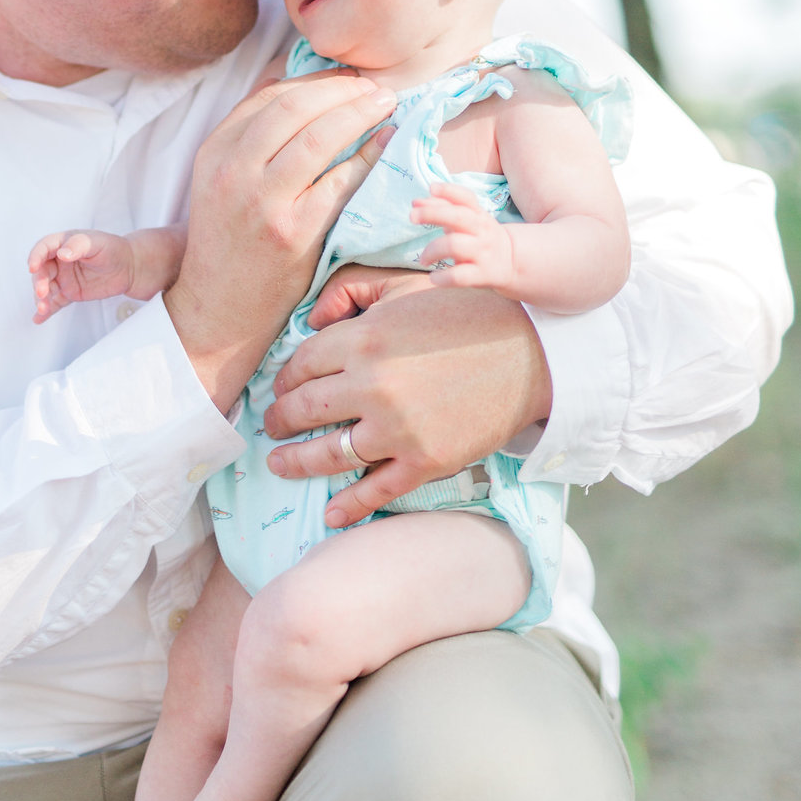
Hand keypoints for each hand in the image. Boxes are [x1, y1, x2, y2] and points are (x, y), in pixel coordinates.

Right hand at [28, 231, 134, 321]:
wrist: (128, 267)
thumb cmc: (112, 249)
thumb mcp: (97, 243)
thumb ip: (78, 245)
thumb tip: (61, 253)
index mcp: (63, 243)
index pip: (44, 248)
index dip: (36, 256)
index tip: (32, 267)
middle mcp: (59, 261)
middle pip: (42, 271)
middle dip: (39, 282)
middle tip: (42, 293)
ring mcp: (63, 278)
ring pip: (46, 288)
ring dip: (41, 299)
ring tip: (43, 309)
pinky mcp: (69, 293)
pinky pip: (55, 302)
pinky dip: (46, 311)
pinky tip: (38, 319)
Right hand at [163, 72, 394, 408]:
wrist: (219, 310)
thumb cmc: (229, 239)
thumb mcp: (220, 179)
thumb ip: (250, 134)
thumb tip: (294, 80)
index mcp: (214, 152)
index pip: (269, 96)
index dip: (315, 80)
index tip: (346, 78)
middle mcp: (232, 172)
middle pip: (295, 107)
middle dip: (342, 90)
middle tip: (375, 88)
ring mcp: (262, 203)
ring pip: (318, 138)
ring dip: (359, 114)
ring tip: (385, 106)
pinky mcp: (293, 233)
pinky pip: (338, 182)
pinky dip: (367, 158)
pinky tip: (385, 145)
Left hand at [261, 275, 551, 526]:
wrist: (529, 352)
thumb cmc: (461, 314)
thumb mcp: (402, 288)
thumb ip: (351, 292)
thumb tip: (310, 319)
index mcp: (363, 339)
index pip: (301, 365)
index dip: (284, 380)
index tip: (280, 389)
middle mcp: (372, 385)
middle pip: (304, 409)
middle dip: (280, 420)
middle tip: (271, 425)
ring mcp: (397, 429)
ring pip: (329, 454)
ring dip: (297, 462)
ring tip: (279, 463)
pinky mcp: (425, 461)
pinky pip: (376, 490)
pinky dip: (349, 505)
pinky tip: (329, 511)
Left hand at [413, 185, 516, 291]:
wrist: (512, 261)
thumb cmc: (479, 236)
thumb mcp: (467, 219)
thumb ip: (443, 208)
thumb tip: (416, 202)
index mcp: (478, 214)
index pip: (466, 198)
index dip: (449, 191)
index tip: (431, 188)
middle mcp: (482, 230)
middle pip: (458, 217)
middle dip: (432, 213)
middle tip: (411, 216)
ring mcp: (483, 252)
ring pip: (455, 246)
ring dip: (432, 250)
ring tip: (423, 260)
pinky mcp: (482, 274)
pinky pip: (460, 276)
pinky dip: (443, 277)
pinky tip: (434, 277)